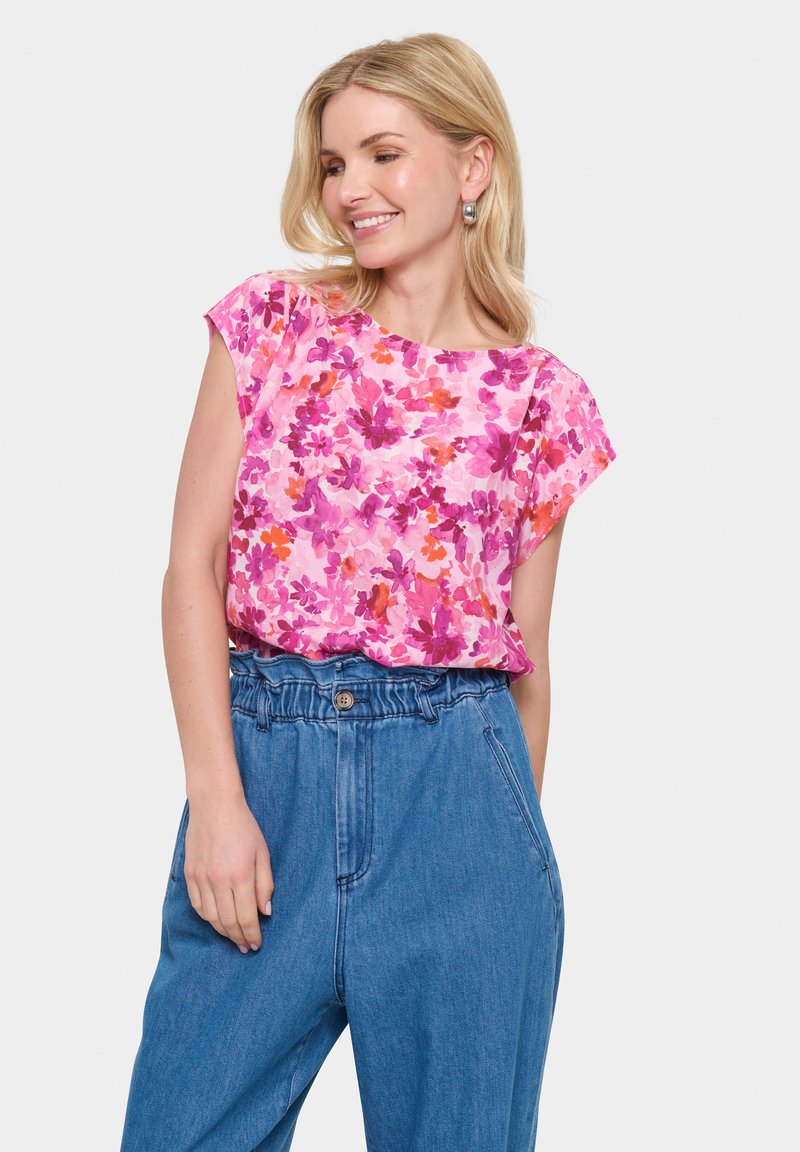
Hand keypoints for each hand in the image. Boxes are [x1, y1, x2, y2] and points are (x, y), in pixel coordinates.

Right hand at [182, 791, 272, 952]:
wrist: (214, 805)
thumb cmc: (243, 826)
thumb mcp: (263, 853)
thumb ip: (265, 884)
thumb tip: (265, 912)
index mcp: (241, 875)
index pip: (247, 917)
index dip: (252, 935)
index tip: (256, 944)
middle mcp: (219, 880)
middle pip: (228, 922)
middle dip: (239, 938)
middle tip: (246, 946)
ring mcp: (202, 878)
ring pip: (211, 918)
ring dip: (222, 932)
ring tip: (232, 937)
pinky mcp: (190, 874)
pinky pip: (198, 905)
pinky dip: (207, 918)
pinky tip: (216, 920)